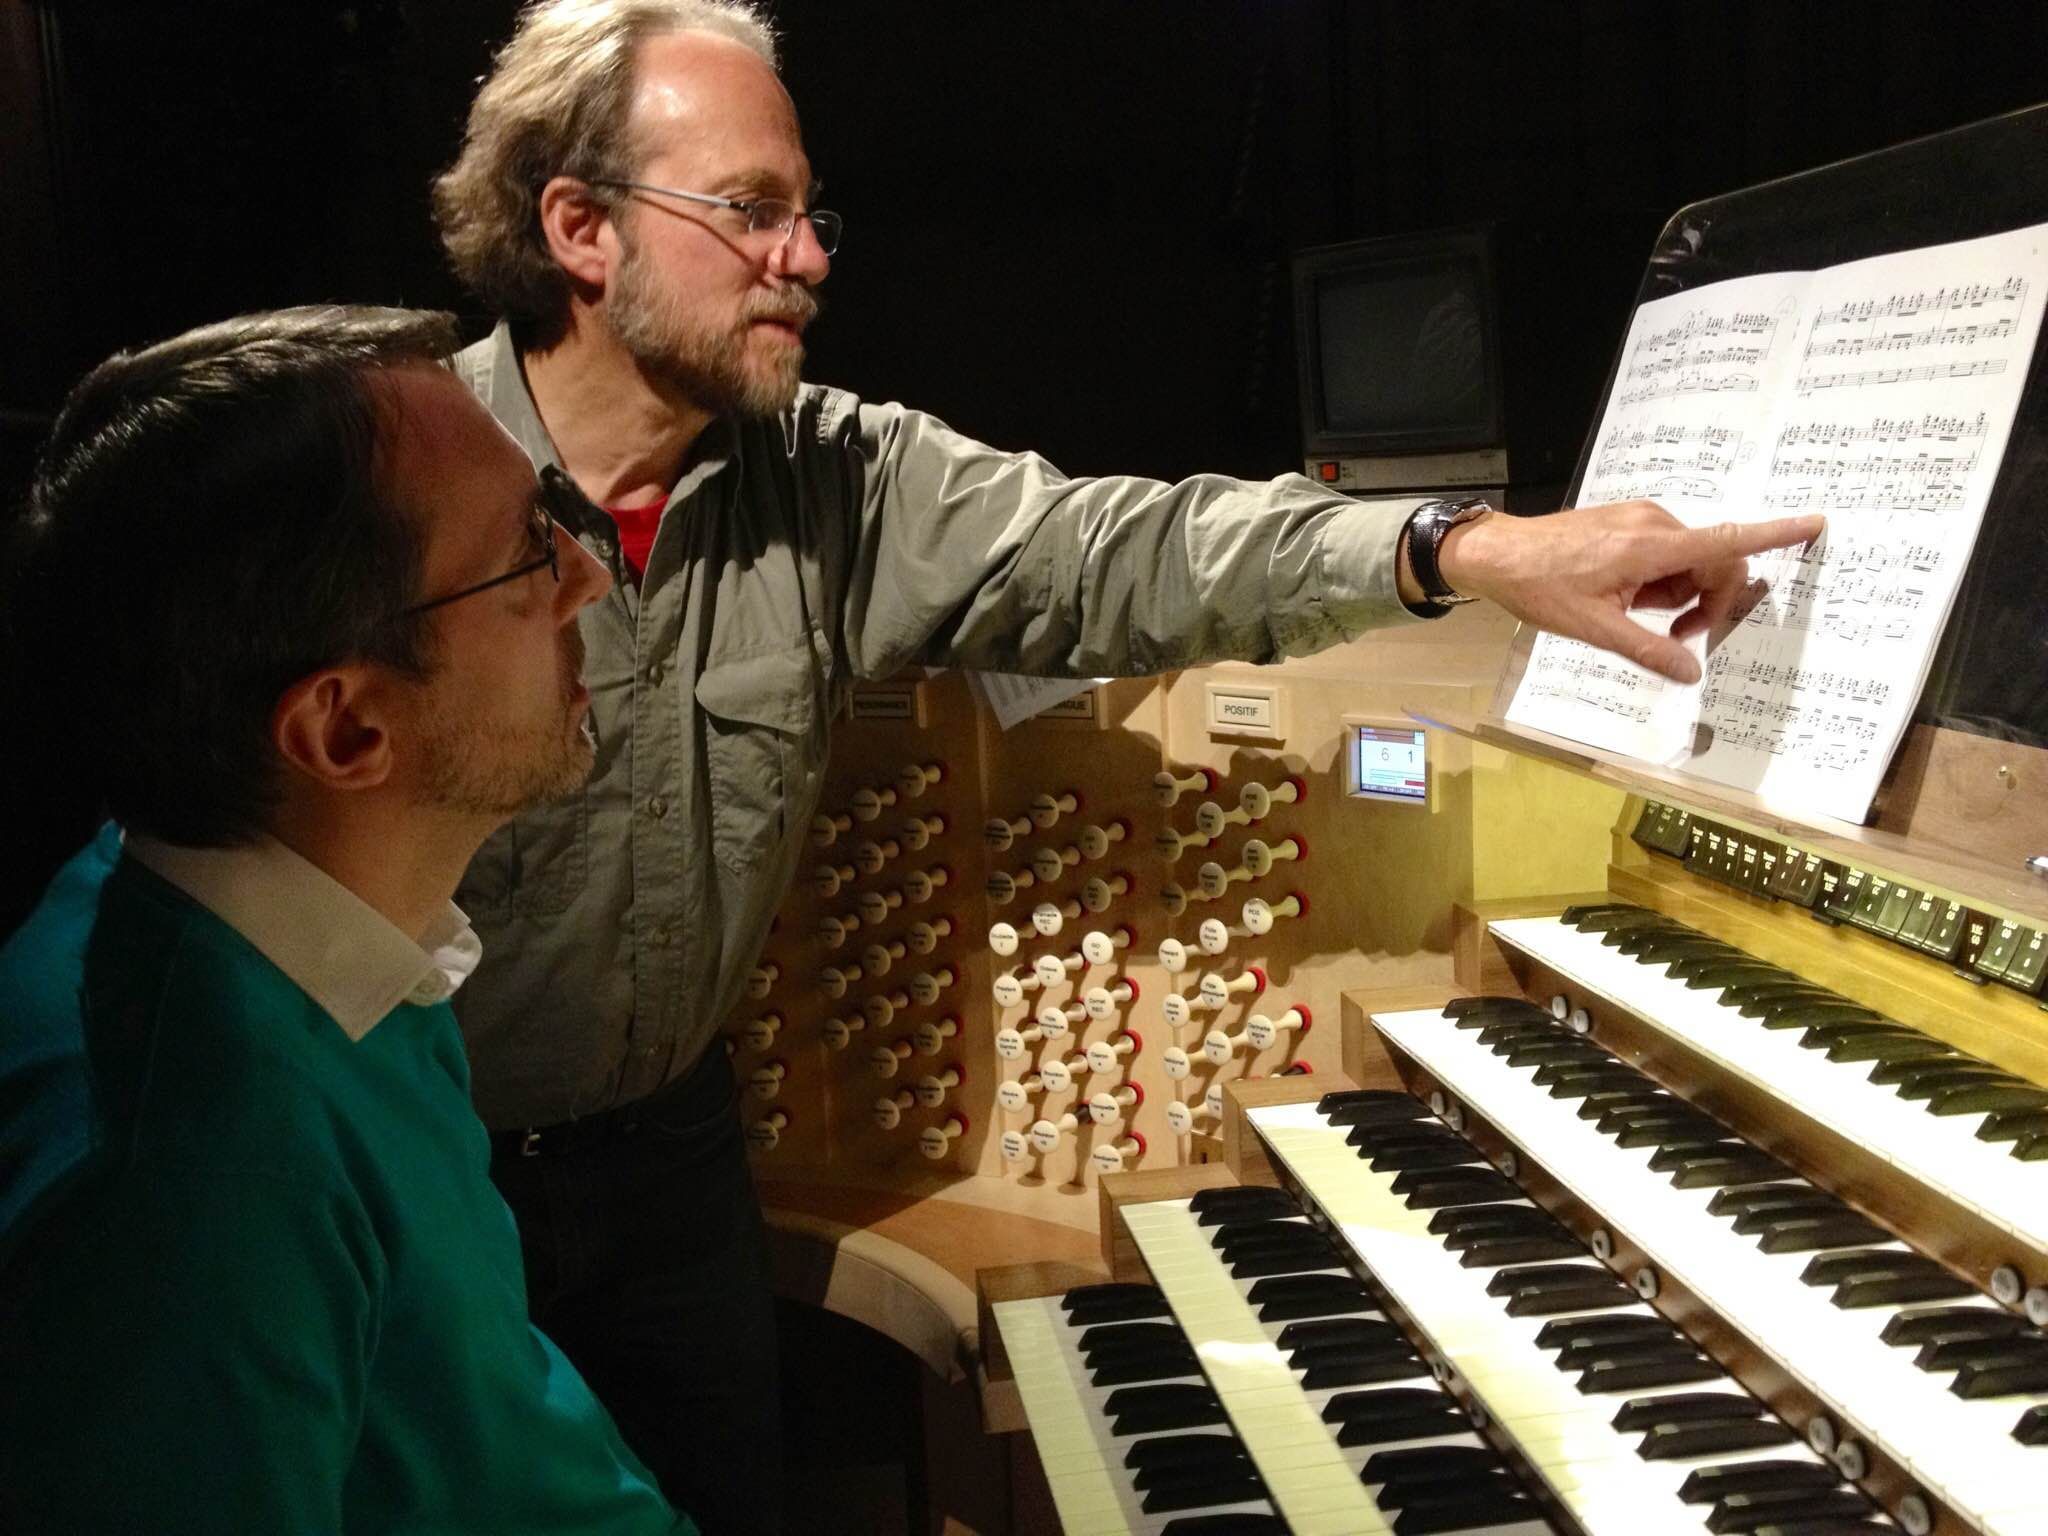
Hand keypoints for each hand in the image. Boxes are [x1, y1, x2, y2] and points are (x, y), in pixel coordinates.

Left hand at [1438, 501, 1824, 683]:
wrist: (1496, 556)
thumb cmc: (1540, 588)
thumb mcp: (1595, 629)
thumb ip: (1648, 651)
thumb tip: (1691, 671)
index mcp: (1651, 546)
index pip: (1726, 540)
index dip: (1774, 533)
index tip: (1814, 523)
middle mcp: (1653, 524)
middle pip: (1713, 562)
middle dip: (1706, 602)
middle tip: (1677, 637)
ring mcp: (1640, 520)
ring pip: (1689, 561)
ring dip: (1679, 594)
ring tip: (1637, 615)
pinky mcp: (1628, 523)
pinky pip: (1666, 553)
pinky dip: (1661, 581)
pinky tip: (1628, 598)